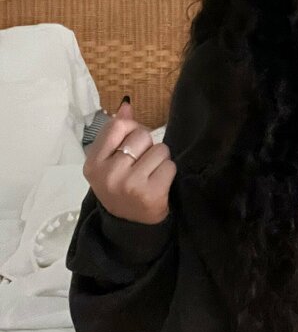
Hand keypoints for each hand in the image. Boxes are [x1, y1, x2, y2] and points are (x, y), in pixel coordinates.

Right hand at [83, 98, 175, 224]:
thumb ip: (116, 133)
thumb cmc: (120, 187)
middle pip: (141, 135)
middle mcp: (109, 173)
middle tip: (142, 164)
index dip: (132, 129)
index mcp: (93, 163)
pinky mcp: (150, 194)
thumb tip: (126, 106)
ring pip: (159, 150)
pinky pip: (170, 166)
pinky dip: (168, 172)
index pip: (117, 126)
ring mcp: (129, 184)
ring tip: (150, 174)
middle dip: (147, 146)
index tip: (133, 143)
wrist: (130, 225)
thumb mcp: (109, 162)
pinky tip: (158, 184)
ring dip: (160, 159)